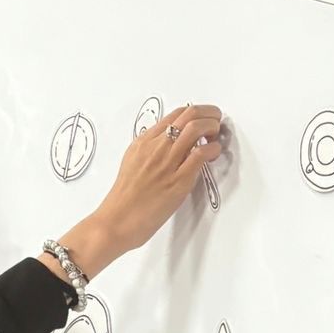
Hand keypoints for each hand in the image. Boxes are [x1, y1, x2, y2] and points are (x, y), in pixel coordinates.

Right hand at [49, 105, 223, 282]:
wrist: (117, 220)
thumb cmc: (124, 198)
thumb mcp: (132, 162)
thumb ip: (149, 151)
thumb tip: (167, 145)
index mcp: (144, 141)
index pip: (175, 114)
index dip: (195, 112)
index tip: (204, 118)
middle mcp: (156, 147)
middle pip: (188, 114)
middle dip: (209, 113)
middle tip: (216, 122)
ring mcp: (167, 162)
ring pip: (195, 128)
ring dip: (213, 127)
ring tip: (216, 137)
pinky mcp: (178, 180)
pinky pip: (200, 154)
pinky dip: (213, 149)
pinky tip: (214, 154)